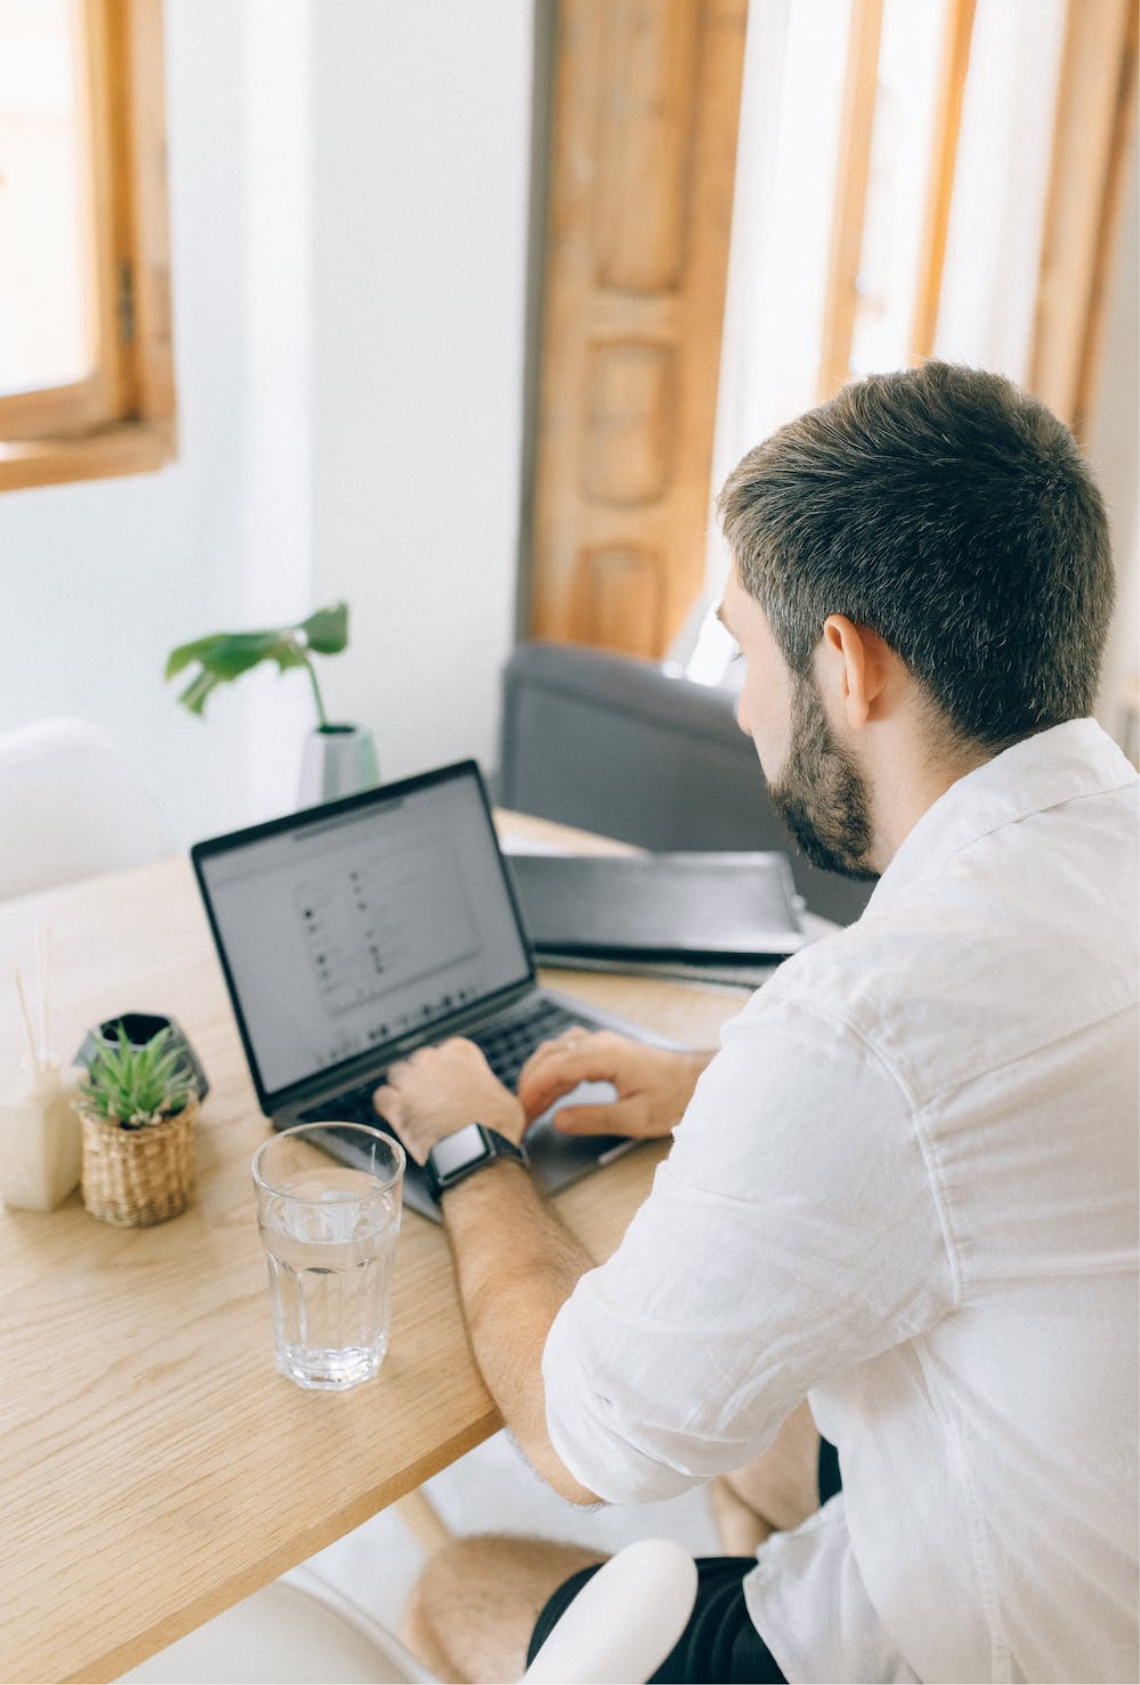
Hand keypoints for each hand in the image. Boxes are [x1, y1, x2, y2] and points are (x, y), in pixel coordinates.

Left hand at [372, 1039, 524, 1164]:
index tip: (451, 1086)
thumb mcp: (505, 1099)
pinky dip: (388, 1106)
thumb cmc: (495, 1128)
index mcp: (461, 1052)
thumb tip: (487, 1098)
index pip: (447, 1053)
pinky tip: (398, 1116)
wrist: (476, 1152)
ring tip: (415, 1109)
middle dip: (425, 1078)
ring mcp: (411, 1080)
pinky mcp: (396, 1104)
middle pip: (420, 1061)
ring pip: (398, 1074)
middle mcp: (433, 1059)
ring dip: (404, 1089)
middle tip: (434, 1101)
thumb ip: (488, 1089)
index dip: (448, 1072)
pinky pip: (382, 1096)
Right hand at [516, 1028, 711, 1139]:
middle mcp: (599, 1042)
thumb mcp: (635, 1117)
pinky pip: (569, 1053)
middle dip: (530, 1083)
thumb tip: (557, 1120)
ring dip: (540, 1076)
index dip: (532, 1090)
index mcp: (604, 1055)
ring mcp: (602, 1043)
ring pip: (556, 1051)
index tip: (520, 1113)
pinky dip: (554, 1071)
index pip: (553, 1067)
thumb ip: (593, 1118)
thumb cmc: (674, 1098)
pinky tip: (552, 1092)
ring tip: (531, 1107)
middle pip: (549, 1055)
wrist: (699, 1082)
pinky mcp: (606, 1050)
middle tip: (520, 1114)